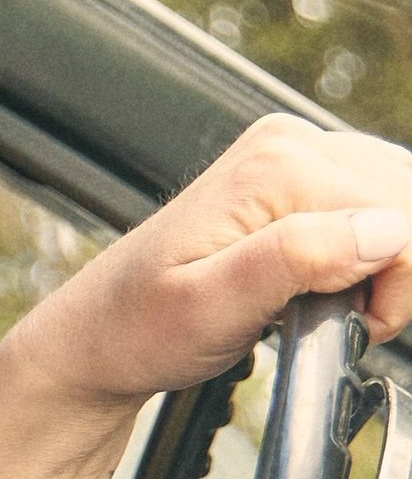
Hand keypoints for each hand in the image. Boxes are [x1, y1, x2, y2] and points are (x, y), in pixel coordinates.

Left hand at [9, 114, 411, 415]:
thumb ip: (296, 260)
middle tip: (335, 319)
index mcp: (276, 165)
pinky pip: (376, 208)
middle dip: (394, 274)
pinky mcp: (296, 177)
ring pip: (400, 206)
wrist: (97, 335)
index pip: (403, 218)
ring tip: (322, 305)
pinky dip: (370, 255)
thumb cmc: (138, 328)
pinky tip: (324, 283)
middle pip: (407, 205)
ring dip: (385, 266)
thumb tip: (385, 229)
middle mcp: (288, 143)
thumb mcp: (212, 307)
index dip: (395, 287)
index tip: (351, 327)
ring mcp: (292, 154)